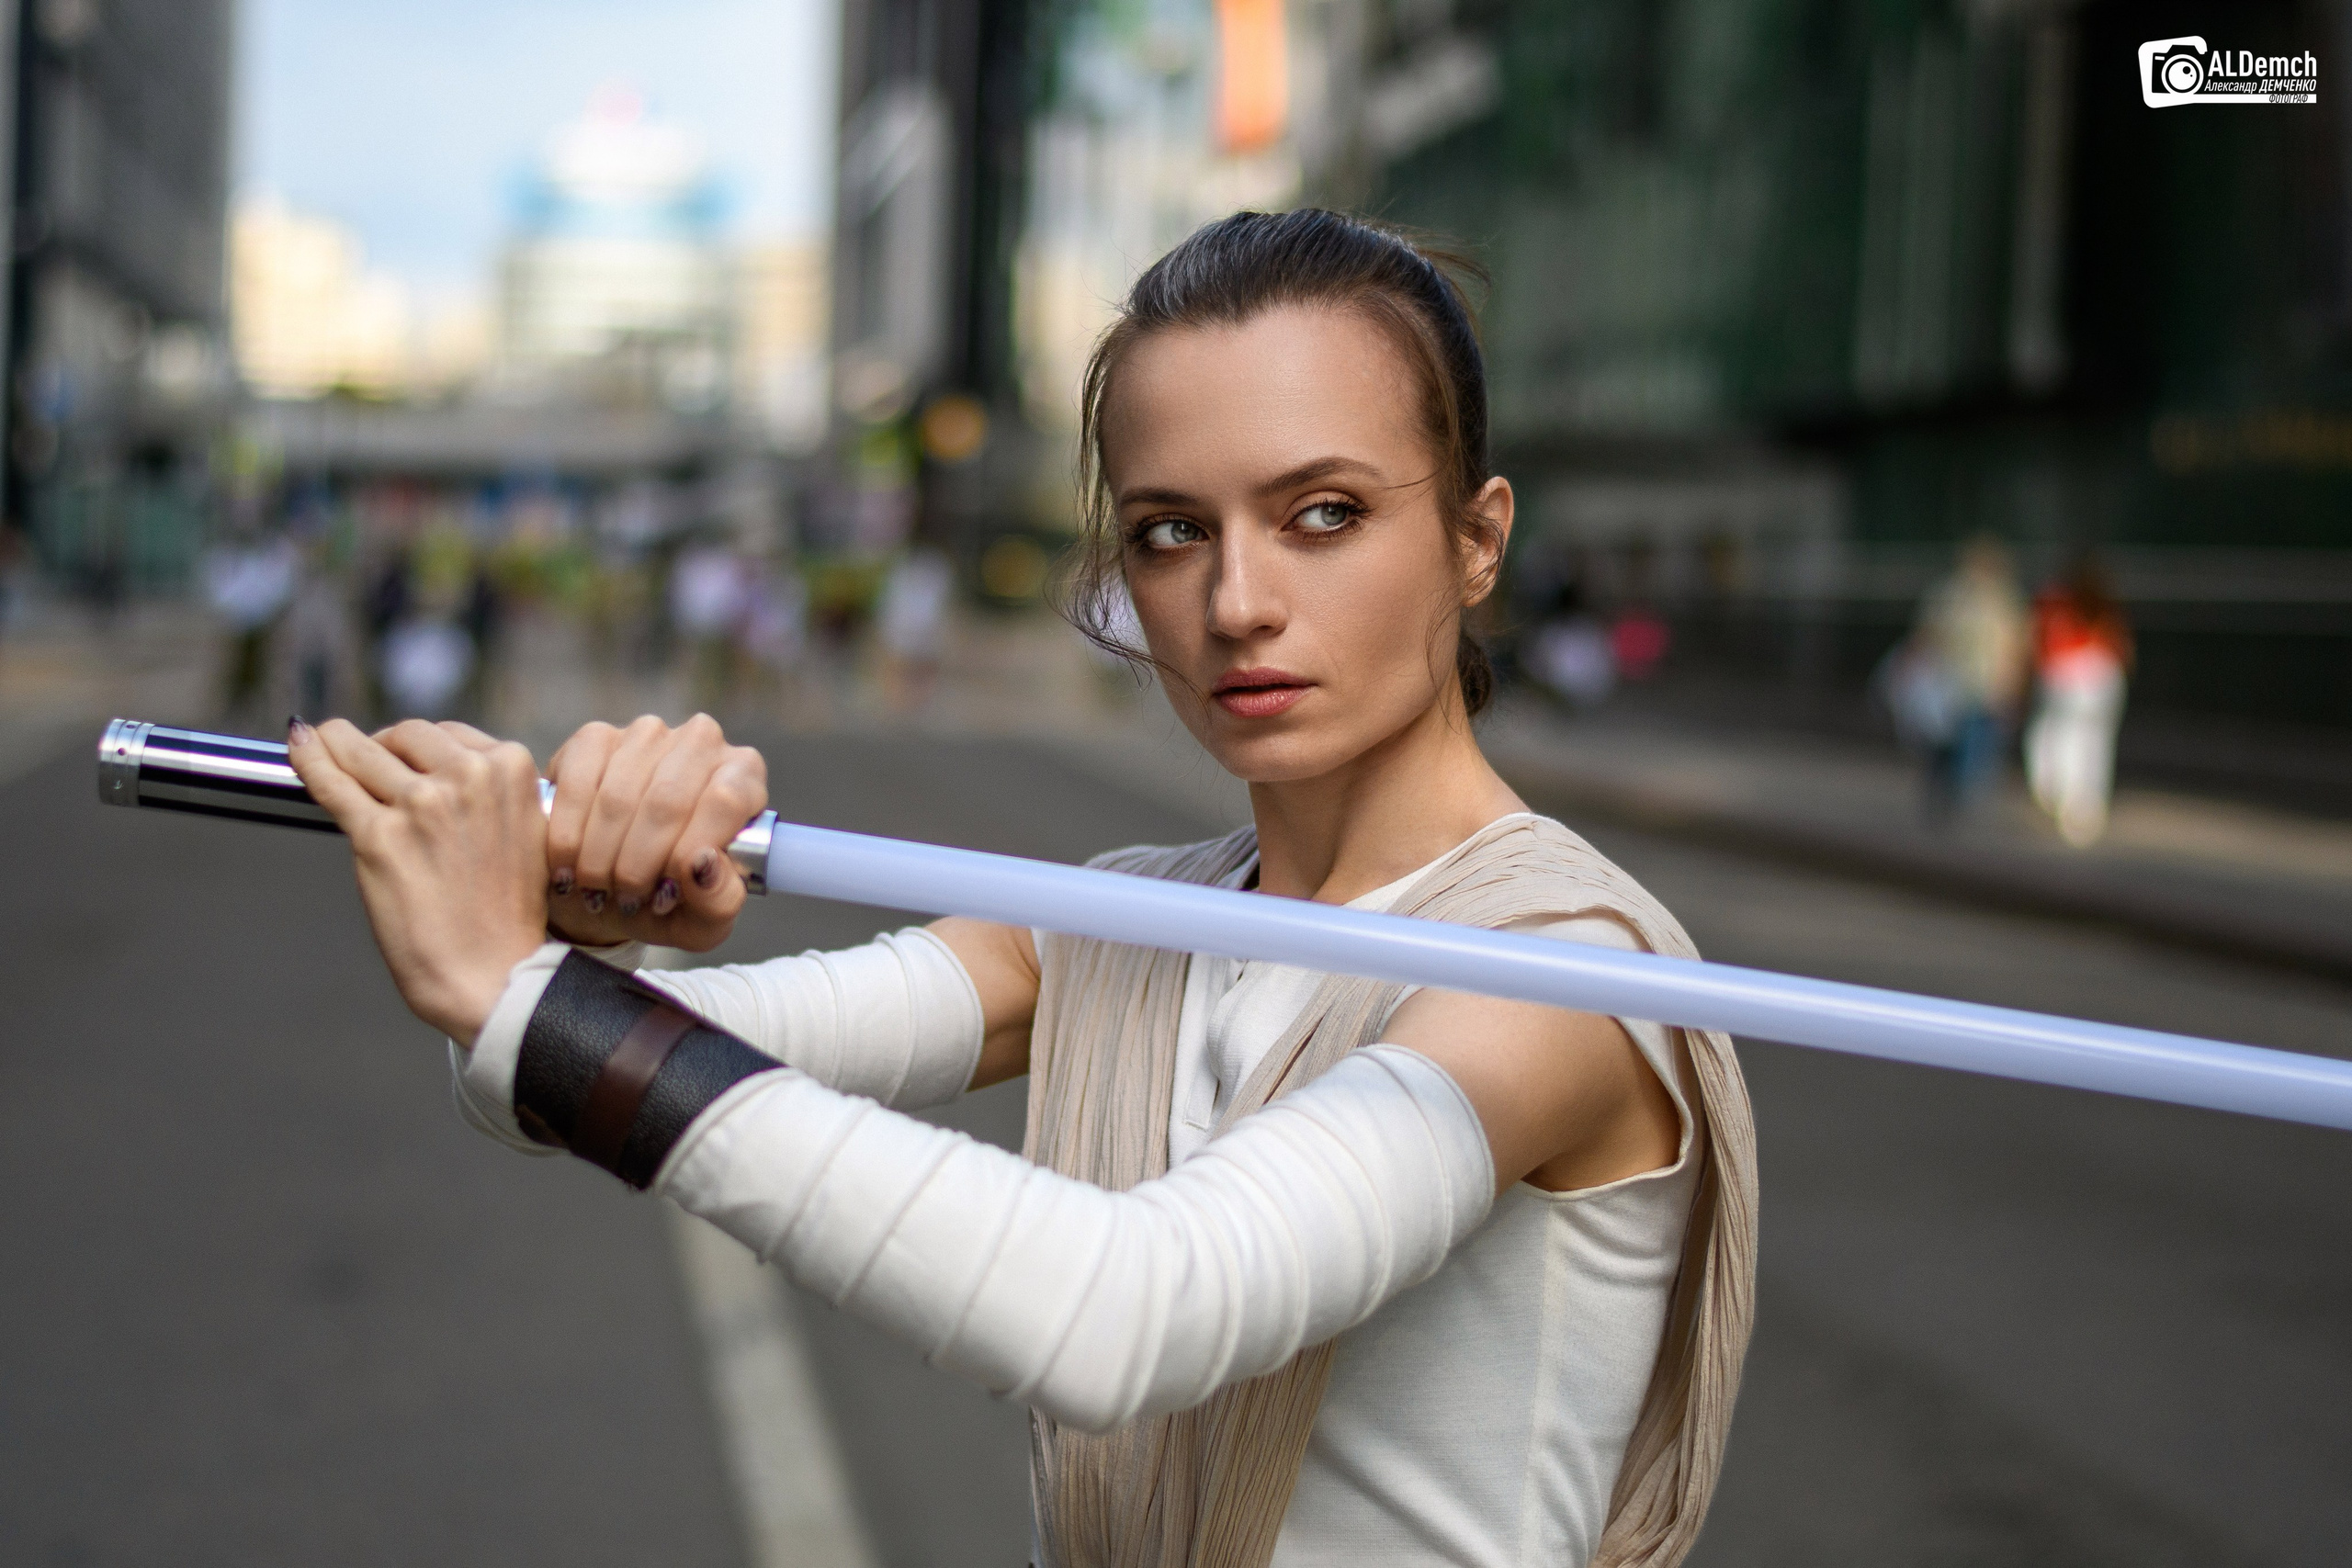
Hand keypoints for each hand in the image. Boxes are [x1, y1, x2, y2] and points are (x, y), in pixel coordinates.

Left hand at [287, 717, 548, 1043]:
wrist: (492, 970)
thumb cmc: (506, 913)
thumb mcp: (520, 830)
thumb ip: (486, 791)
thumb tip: (429, 764)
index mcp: (512, 770)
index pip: (450, 734)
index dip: (420, 749)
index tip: (404, 759)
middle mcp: (469, 777)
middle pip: (408, 735)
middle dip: (385, 747)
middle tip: (370, 765)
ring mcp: (422, 804)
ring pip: (364, 753)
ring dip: (338, 744)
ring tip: (322, 741)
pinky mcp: (379, 836)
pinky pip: (332, 783)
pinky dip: (309, 758)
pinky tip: (300, 744)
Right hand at [541, 713, 767, 952]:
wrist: (610, 888)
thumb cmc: (671, 900)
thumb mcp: (704, 919)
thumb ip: (718, 901)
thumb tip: (704, 865)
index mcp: (744, 776)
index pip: (725, 800)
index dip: (689, 852)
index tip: (665, 896)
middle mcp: (702, 742)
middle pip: (668, 800)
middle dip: (638, 864)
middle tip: (624, 901)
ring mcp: (647, 734)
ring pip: (618, 796)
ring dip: (600, 856)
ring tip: (596, 889)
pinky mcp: (594, 738)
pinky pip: (577, 784)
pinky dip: (568, 835)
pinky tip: (568, 866)